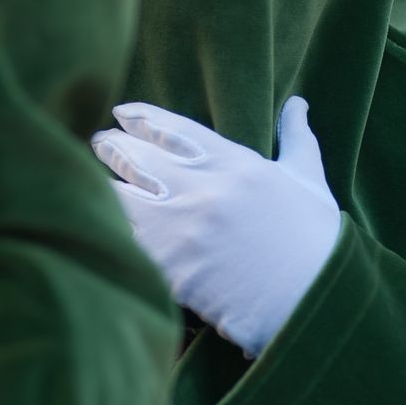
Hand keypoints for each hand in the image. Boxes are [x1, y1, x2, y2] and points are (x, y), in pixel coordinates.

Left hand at [91, 98, 340, 357]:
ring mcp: (182, 228)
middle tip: (101, 143)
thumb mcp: (308, 180)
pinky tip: (94, 221)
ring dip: (101, 183)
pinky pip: (123, 240)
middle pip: (137, 156)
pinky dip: (106, 227)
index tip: (121, 113)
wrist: (309, 301)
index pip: (172, 128)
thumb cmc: (314, 242)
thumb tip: (297, 103)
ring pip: (119, 195)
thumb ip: (297, 138)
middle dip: (112, 147)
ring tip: (90, 177)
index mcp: (234, 163)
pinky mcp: (168, 267)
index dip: (140, 117)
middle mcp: (202, 188)